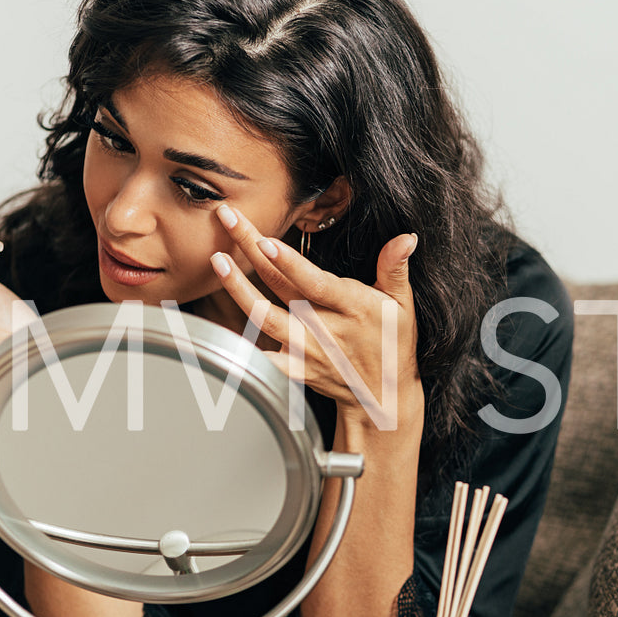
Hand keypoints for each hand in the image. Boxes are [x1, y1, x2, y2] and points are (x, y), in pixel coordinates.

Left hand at [208, 203, 421, 430]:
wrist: (383, 396)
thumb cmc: (392, 343)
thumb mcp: (402, 305)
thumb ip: (395, 269)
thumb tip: (406, 238)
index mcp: (351, 307)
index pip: (315, 283)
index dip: (290, 264)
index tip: (265, 242)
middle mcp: (324, 327)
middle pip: (280, 288)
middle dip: (250, 252)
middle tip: (227, 220)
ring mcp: (306, 349)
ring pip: (264, 319)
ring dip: (238, 289)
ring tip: (217, 261)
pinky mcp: (295, 367)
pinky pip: (262, 358)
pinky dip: (238, 347)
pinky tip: (210, 327)